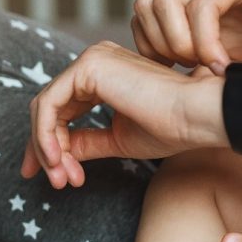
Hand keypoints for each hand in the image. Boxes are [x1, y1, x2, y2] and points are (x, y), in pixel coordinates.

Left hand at [20, 41, 217, 188]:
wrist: (196, 115)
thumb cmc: (171, 127)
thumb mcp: (118, 139)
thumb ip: (87, 142)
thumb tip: (56, 155)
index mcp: (105, 73)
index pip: (63, 108)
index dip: (52, 144)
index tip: (56, 177)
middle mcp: (96, 60)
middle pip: (50, 108)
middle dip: (46, 149)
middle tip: (56, 182)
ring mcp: (92, 59)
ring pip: (45, 107)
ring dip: (47, 147)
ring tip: (63, 176)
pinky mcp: (88, 66)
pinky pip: (48, 104)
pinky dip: (47, 134)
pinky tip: (59, 159)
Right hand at [131, 0, 241, 76]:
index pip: (204, 3)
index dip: (205, 42)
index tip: (221, 69)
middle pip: (167, 1)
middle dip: (181, 43)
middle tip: (204, 67)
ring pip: (147, 6)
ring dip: (161, 44)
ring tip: (190, 65)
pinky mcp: (170, 7)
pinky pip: (140, 20)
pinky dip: (149, 47)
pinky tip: (175, 66)